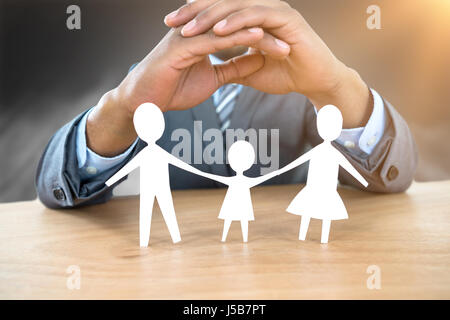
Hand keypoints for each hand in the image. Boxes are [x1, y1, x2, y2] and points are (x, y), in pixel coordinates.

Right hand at [113, 26, 292, 112]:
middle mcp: (197, 29)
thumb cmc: (172, 89)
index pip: (240, 32)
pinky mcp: (182, 45)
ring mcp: (189, 35)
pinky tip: (258, 38)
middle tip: (294, 42)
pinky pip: (215, 39)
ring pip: (230, 29)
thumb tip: (257, 62)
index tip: (288, 47)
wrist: (143, 102)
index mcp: (205, 36)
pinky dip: (238, 38)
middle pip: (239, 26)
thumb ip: (234, 68)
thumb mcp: (213, 79)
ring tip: (284, 42)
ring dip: (259, 34)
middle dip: (268, 33)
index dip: (265, 38)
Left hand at [165, 0, 372, 127]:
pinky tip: (218, 31)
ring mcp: (274, 10)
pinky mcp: (286, 18)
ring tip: (188, 29)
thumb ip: (233, 64)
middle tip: (171, 22)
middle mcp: (262, 8)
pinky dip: (236, 22)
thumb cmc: (286, 75)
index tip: (171, 26)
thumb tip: (213, 69)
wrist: (315, 82)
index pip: (218, 11)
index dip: (194, 16)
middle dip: (194, 12)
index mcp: (252, 16)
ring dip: (210, 17)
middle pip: (222, 2)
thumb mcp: (250, 69)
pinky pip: (256, 15)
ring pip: (236, 6)